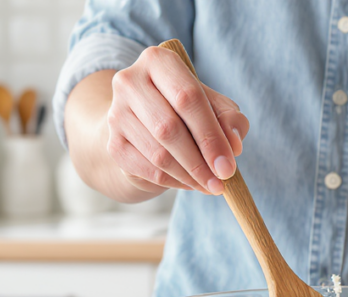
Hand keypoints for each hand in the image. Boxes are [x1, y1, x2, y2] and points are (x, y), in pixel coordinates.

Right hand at [106, 46, 249, 195]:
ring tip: (209, 185)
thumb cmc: (186, 111)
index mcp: (158, 61)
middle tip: (220, 183)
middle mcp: (130, 82)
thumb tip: (233, 145)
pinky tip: (189, 183)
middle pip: (169, 128)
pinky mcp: (113, 143)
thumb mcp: (214, 106)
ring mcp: (117, 113)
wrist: (145, 124)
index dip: (210, 135)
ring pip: (158, 154)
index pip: (187, 98)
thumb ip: (230, 119)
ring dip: (189, 176)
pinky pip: (148, 170)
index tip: (227, 166)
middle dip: (199, 161)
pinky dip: (174, 182)